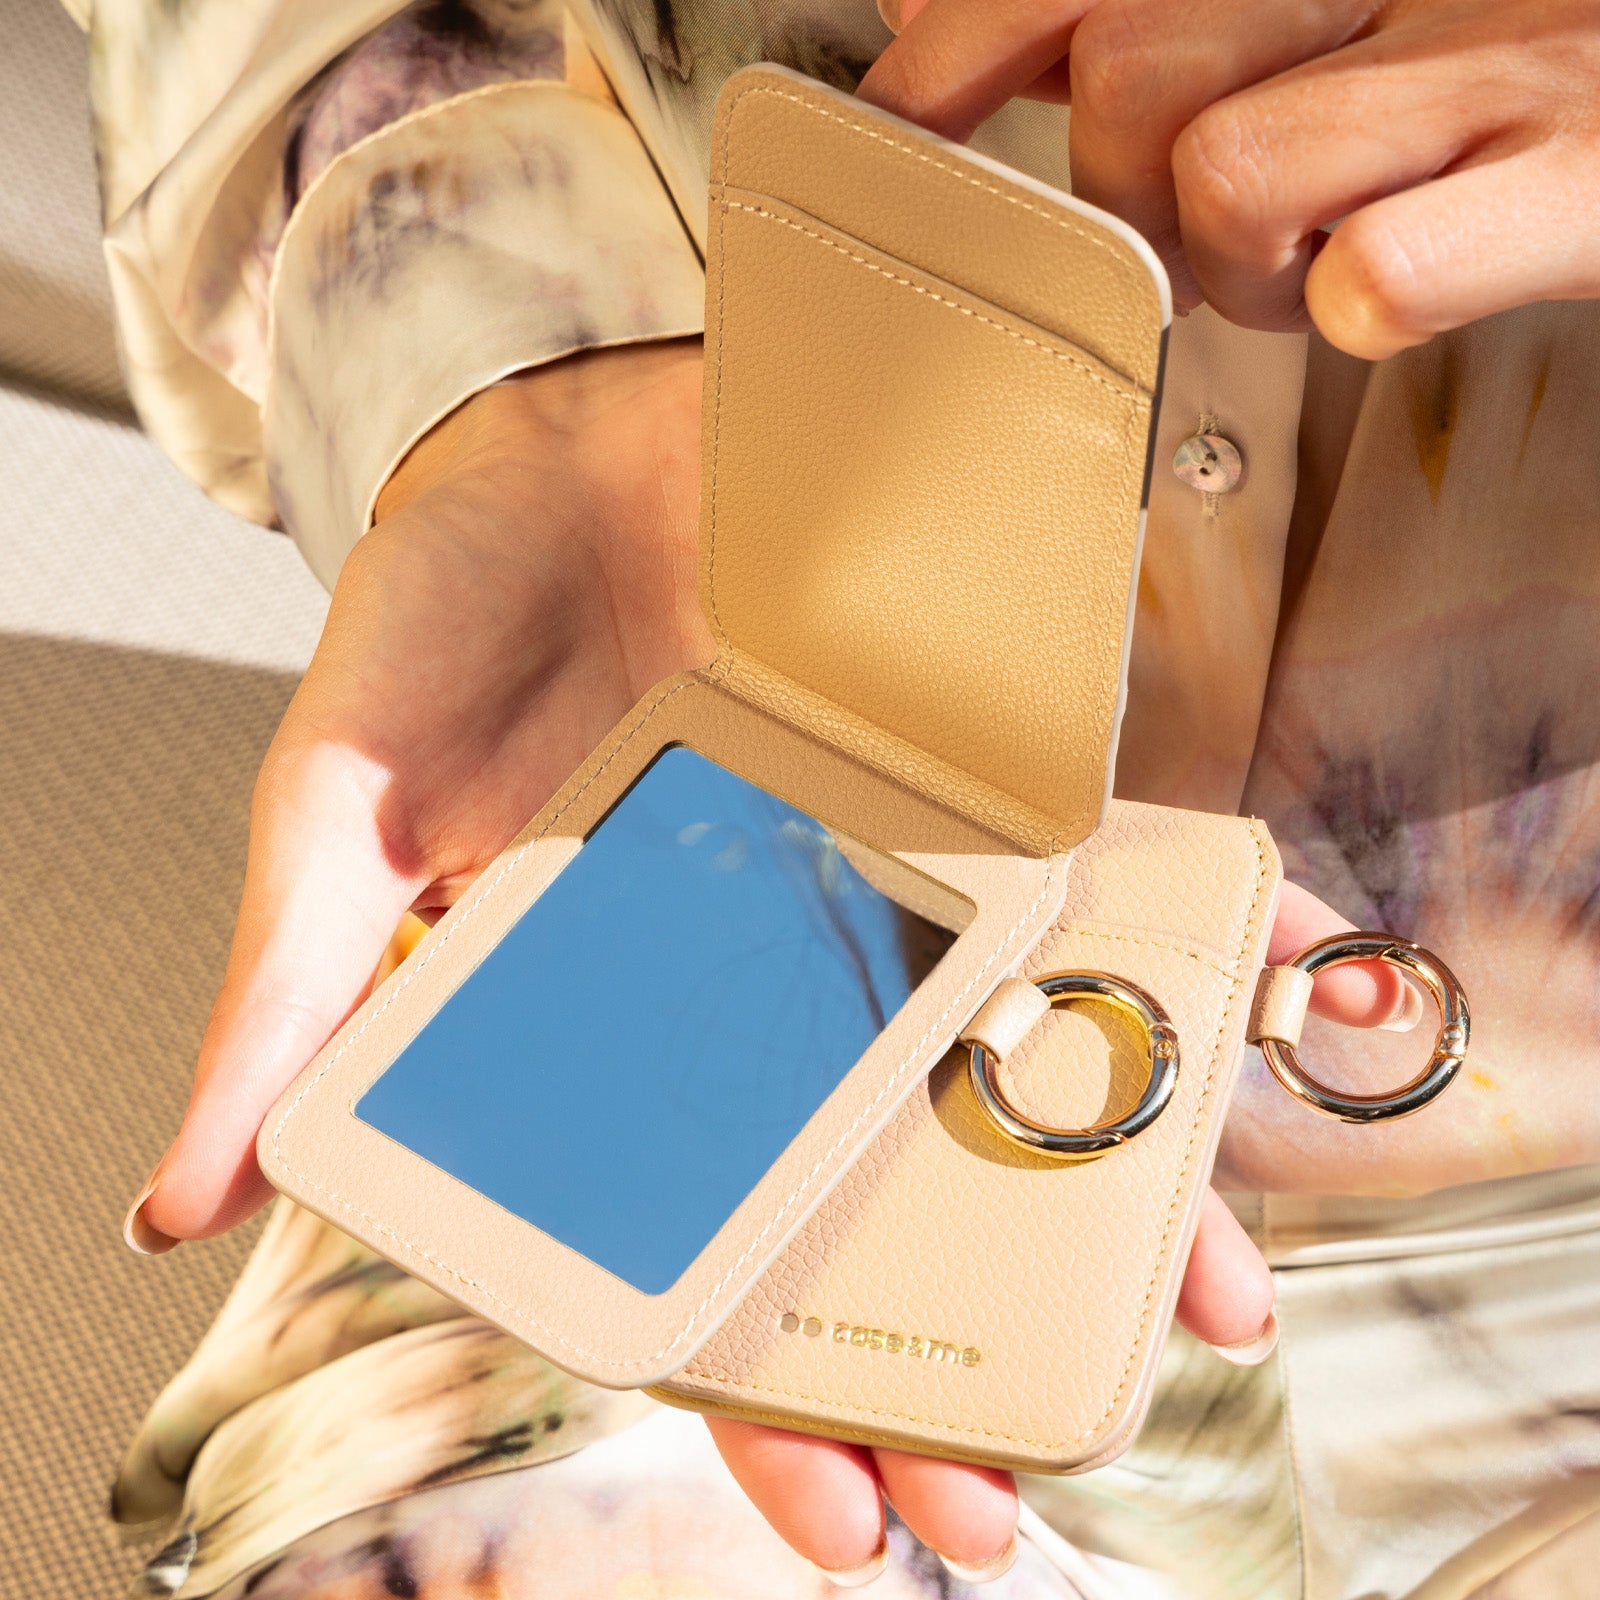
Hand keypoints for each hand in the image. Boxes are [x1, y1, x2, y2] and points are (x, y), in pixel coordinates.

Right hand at [123, 339, 1408, 1578]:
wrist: (564, 425)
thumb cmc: (442, 607)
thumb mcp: (344, 798)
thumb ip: (296, 986)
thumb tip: (189, 1200)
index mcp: (612, 1021)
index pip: (696, 1242)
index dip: (762, 1388)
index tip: (839, 1520)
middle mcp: (761, 974)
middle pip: (874, 1188)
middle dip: (949, 1340)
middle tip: (1014, 1486)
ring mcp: (878, 876)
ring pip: (1002, 1066)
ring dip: (1103, 1189)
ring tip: (1198, 1311)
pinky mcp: (962, 773)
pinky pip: (1084, 886)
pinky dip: (1173, 959)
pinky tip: (1261, 1039)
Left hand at [861, 0, 1599, 357]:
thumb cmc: (1511, 69)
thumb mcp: (1318, 21)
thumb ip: (1143, 19)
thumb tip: (925, 18)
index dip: (968, 49)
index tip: (900, 121)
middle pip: (1127, 81)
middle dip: (1130, 195)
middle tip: (1205, 234)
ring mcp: (1498, 78)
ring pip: (1228, 177)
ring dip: (1243, 266)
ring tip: (1320, 265)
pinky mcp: (1586, 182)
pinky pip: (1386, 270)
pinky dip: (1363, 301)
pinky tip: (1382, 291)